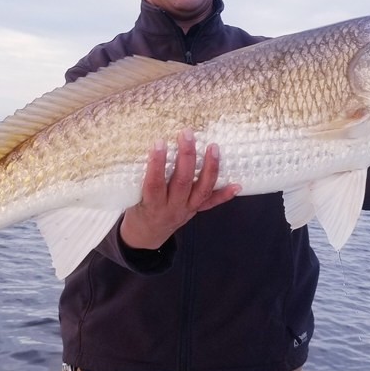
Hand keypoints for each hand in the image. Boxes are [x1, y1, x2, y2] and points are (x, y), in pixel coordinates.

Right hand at [120, 129, 240, 249]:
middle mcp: (172, 208)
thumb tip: (141, 145)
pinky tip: (238, 185)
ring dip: (210, 168)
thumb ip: (138, 178)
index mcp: (152, 205)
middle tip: (187, 134)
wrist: (146, 235)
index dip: (157, 164)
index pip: (154, 183)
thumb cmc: (137, 210)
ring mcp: (187, 210)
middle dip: (186, 157)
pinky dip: (225, 194)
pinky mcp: (196, 211)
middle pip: (182, 182)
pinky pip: (211, 203)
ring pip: (202, 190)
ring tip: (213, 147)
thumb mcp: (131, 197)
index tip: (159, 143)